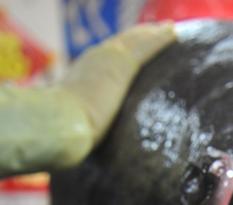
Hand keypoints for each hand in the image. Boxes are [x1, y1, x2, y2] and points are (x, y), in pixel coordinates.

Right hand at [0, 22, 175, 179]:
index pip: (103, 59)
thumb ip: (75, 128)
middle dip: (138, 37)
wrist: (58, 127)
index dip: (119, 52)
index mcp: (79, 76)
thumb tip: (72, 147)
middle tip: (157, 31)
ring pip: (135, 40)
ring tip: (169, 29)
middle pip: (121, 43)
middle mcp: (91, 61)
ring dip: (152, 33)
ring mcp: (106, 60)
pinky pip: (146, 46)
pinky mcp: (120, 65)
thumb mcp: (68, 127)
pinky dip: (160, 38)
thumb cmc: (59, 136)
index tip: (130, 51)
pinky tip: (174, 32)